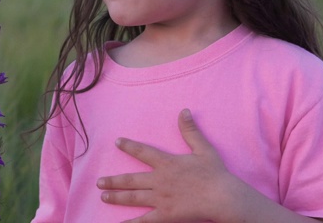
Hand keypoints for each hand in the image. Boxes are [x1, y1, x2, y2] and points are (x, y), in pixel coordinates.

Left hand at [96, 109, 234, 222]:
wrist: (223, 197)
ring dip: (117, 197)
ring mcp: (161, 199)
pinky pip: (145, 220)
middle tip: (99, 181)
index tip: (117, 142)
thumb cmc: (215, 174)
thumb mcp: (203, 148)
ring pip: (134, 198)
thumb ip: (190, 131)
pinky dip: (132, 222)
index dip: (129, 146)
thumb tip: (184, 111)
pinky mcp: (166, 214)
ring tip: (103, 196)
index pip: (143, 152)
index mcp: (167, 163)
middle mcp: (160, 180)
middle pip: (131, 179)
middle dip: (114, 180)